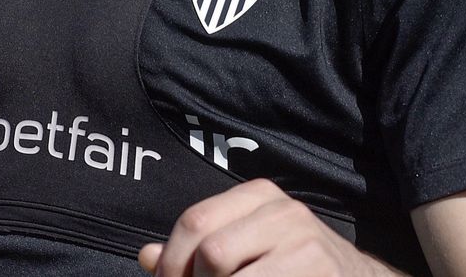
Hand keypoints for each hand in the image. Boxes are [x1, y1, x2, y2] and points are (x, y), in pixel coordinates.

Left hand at [139, 178, 403, 275]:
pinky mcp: (318, 273)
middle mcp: (284, 212)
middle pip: (211, 252)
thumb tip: (148, 256)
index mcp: (259, 196)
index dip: (172, 264)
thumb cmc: (294, 267)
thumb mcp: (247, 246)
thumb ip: (198, 249)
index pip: (195, 222)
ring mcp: (306, 245)